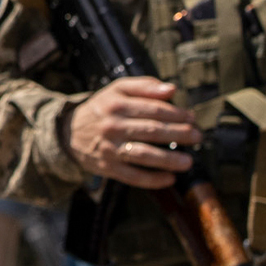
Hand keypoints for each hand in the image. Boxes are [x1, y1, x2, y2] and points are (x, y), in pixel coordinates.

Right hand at [65, 77, 200, 188]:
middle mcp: (112, 126)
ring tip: (188, 162)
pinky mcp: (107, 168)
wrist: (68, 132)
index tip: (192, 118)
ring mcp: (109, 148)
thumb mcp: (117, 90)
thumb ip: (144, 86)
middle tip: (197, 137)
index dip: (176, 114)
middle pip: (151, 131)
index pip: (153, 109)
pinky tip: (169, 179)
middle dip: (179, 134)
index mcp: (116, 105)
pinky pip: (132, 176)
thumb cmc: (101, 109)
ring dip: (169, 159)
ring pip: (143, 155)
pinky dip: (152, 180)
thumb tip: (172, 89)